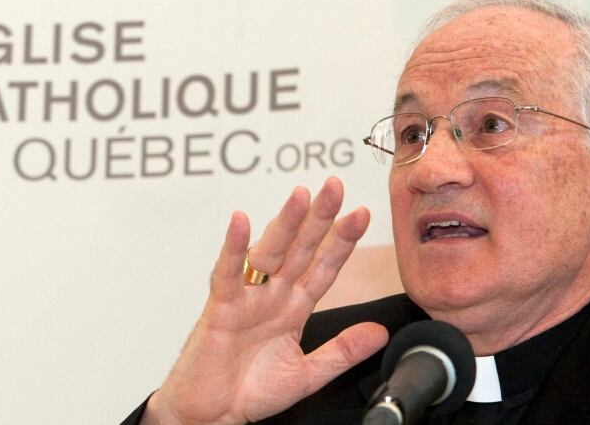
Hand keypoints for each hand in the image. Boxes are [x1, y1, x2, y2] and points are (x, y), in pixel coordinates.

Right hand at [141, 177, 388, 424]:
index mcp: (293, 307)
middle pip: (299, 249)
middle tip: (335, 186)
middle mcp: (271, 295)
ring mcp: (246, 298)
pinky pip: (226, 273)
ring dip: (284, 223)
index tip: (361, 213)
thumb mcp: (307, 374)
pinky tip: (240, 222)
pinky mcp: (219, 308)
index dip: (341, 241)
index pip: (322, 267)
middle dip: (318, 217)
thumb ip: (341, 352)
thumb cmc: (249, 391)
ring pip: (268, 253)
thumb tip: (378, 334)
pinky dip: (233, 248)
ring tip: (301, 195)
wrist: (211, 415)